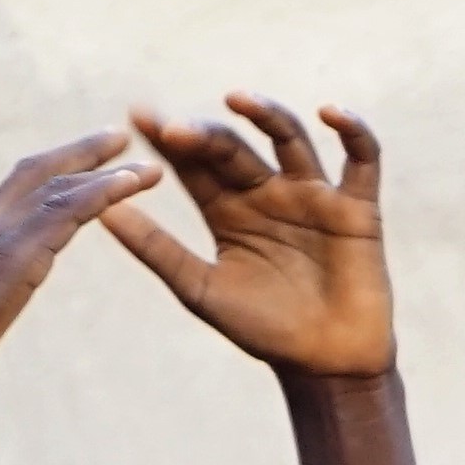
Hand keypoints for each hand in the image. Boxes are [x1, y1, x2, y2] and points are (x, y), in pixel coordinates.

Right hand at [0, 138, 157, 401]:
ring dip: (107, 171)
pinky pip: (67, 211)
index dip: (49, 172)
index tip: (79, 161)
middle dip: (79, 152)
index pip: (13, 192)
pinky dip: (103, 191)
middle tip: (120, 138)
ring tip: (150, 164)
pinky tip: (133, 181)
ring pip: (58, 186)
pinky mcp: (12, 255)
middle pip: (36, 172)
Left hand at [99, 98, 391, 379]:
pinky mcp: (357, 208)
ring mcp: (312, 196)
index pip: (192, 164)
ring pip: (290, 139)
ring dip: (266, 114)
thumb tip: (103, 211)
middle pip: (234, 147)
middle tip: (175, 130)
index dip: (166, 140)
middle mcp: (267, 193)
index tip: (137, 116)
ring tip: (237, 100)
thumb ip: (157, 249)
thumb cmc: (262, 330)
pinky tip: (330, 113)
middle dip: (205, 134)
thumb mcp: (199, 289)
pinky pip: (361, 160)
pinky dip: (354, 132)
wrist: (324, 363)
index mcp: (227, 210)